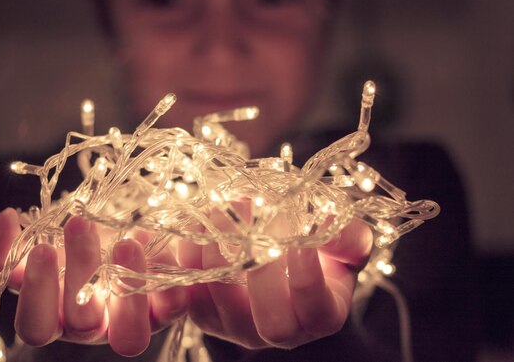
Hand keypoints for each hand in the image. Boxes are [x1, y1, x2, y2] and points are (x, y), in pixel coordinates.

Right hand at [0, 208, 187, 356]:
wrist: (120, 238)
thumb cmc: (71, 245)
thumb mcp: (37, 240)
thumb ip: (8, 239)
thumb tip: (4, 221)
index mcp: (54, 314)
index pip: (36, 326)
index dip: (37, 293)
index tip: (41, 247)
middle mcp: (91, 327)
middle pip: (81, 323)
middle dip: (80, 273)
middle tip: (80, 225)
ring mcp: (129, 322)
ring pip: (129, 336)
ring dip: (128, 288)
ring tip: (128, 241)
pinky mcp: (163, 310)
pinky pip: (172, 308)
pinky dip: (168, 278)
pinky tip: (156, 240)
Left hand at [178, 209, 371, 349]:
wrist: (274, 250)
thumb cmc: (314, 247)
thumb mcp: (341, 239)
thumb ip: (348, 235)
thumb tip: (331, 222)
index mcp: (320, 315)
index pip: (317, 312)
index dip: (309, 276)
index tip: (300, 235)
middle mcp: (279, 332)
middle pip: (271, 322)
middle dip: (260, 267)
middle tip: (253, 214)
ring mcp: (237, 326)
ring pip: (222, 299)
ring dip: (220, 247)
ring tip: (225, 206)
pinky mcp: (204, 313)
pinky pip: (191, 285)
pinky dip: (193, 249)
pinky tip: (204, 220)